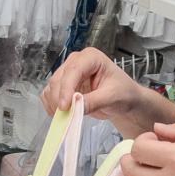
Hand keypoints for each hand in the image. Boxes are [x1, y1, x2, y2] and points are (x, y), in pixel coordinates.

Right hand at [42, 49, 174, 136]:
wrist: (124, 100)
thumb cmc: (123, 93)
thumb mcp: (113, 97)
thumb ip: (94, 101)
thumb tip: (75, 108)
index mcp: (91, 57)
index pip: (73, 71)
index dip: (66, 89)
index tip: (64, 107)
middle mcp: (76, 62)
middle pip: (59, 79)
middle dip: (59, 99)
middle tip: (65, 117)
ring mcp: (68, 73)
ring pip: (52, 87)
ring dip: (54, 103)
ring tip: (65, 117)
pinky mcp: (63, 85)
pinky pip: (50, 94)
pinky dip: (51, 105)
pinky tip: (61, 115)